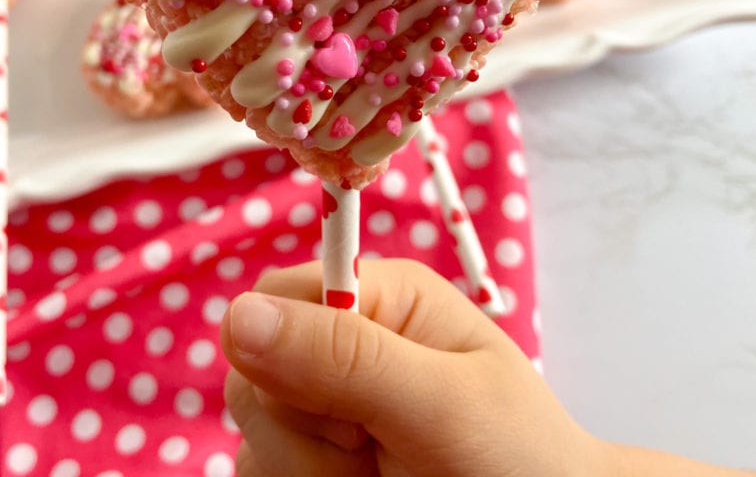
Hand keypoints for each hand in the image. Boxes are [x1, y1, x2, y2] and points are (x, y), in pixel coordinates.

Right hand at [220, 258, 602, 476]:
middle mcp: (344, 344)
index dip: (287, 352)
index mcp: (380, 298)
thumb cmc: (517, 458)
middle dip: (303, 429)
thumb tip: (238, 315)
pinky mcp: (312, 457)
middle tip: (374, 450)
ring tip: (377, 476)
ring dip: (304, 470)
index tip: (345, 403)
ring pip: (251, 432)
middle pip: (252, 370)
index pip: (275, 296)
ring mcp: (325, 407)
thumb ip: (346, 357)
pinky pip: (257, 469)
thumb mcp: (442, 402)